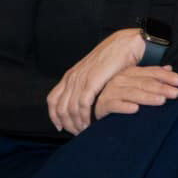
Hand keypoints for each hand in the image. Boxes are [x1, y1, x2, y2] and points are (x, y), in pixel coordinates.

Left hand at [47, 29, 177, 133]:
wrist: (125, 44)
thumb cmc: (114, 58)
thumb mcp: (95, 72)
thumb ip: (88, 84)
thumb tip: (86, 99)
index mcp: (71, 75)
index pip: (53, 100)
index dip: (54, 116)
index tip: (61, 127)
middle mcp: (72, 78)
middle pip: (59, 108)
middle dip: (67, 124)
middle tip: (77, 134)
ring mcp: (80, 79)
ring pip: (69, 109)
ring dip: (76, 123)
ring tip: (85, 132)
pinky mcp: (92, 81)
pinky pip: (82, 104)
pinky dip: (84, 117)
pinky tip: (91, 124)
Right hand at [93, 65, 177, 120]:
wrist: (94, 104)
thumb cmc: (119, 94)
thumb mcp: (136, 83)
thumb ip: (152, 75)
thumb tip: (169, 69)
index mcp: (131, 72)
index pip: (152, 72)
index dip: (167, 77)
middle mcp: (121, 79)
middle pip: (144, 82)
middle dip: (161, 87)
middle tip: (175, 93)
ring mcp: (111, 90)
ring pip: (132, 93)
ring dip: (147, 97)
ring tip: (161, 101)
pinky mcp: (102, 103)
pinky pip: (114, 105)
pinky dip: (124, 106)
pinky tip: (135, 109)